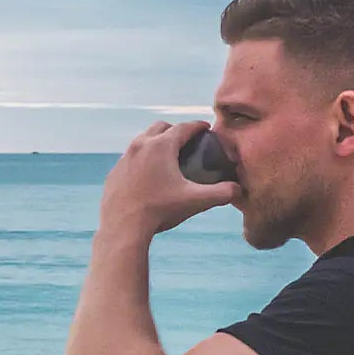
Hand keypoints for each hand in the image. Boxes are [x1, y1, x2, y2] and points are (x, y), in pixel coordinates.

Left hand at [99, 121, 239, 236]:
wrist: (123, 227)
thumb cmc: (159, 211)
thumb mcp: (195, 201)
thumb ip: (221, 193)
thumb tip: (239, 190)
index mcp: (161, 146)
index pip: (184, 127)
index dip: (197, 126)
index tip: (205, 128)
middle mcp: (140, 146)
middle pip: (160, 127)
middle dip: (175, 130)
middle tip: (187, 141)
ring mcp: (124, 158)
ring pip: (142, 140)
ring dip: (156, 142)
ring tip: (167, 156)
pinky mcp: (114, 172)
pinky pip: (130, 158)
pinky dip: (141, 159)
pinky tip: (147, 174)